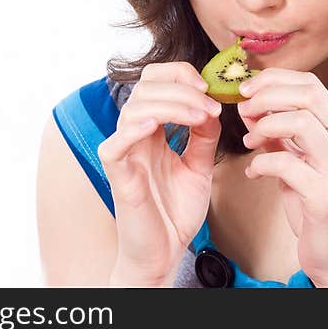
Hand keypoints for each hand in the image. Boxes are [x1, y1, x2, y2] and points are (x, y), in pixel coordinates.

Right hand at [97, 62, 222, 283]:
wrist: (166, 253)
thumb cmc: (176, 212)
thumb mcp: (200, 166)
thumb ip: (205, 137)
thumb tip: (212, 107)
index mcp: (153, 129)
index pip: (156, 81)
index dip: (181, 75)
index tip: (210, 89)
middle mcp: (136, 136)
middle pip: (146, 87)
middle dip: (182, 87)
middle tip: (210, 104)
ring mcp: (125, 154)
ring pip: (135, 108)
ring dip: (172, 105)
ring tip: (200, 117)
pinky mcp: (117, 176)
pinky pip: (115, 144)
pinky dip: (133, 129)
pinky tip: (154, 126)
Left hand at [236, 68, 327, 286]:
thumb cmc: (317, 208)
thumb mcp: (298, 163)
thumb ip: (279, 135)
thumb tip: (250, 108)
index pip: (312, 84)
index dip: (275, 79)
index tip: (247, 88)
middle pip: (308, 95)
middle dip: (267, 95)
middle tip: (242, 107)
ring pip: (301, 123)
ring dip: (264, 126)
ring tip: (248, 140)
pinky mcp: (325, 197)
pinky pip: (287, 165)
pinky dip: (261, 163)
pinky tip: (253, 172)